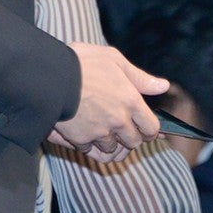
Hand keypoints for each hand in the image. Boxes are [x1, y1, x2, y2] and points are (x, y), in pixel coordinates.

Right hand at [49, 43, 168, 159]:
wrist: (50, 75)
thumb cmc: (81, 62)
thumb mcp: (114, 59)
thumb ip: (140, 77)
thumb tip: (163, 86)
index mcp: (131, 101)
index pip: (151, 128)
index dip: (150, 130)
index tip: (144, 127)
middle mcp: (119, 120)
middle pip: (134, 143)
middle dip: (130, 137)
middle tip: (121, 128)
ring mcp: (100, 132)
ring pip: (114, 150)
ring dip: (111, 143)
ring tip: (103, 132)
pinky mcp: (81, 140)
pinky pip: (93, 153)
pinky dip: (93, 149)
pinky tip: (90, 139)